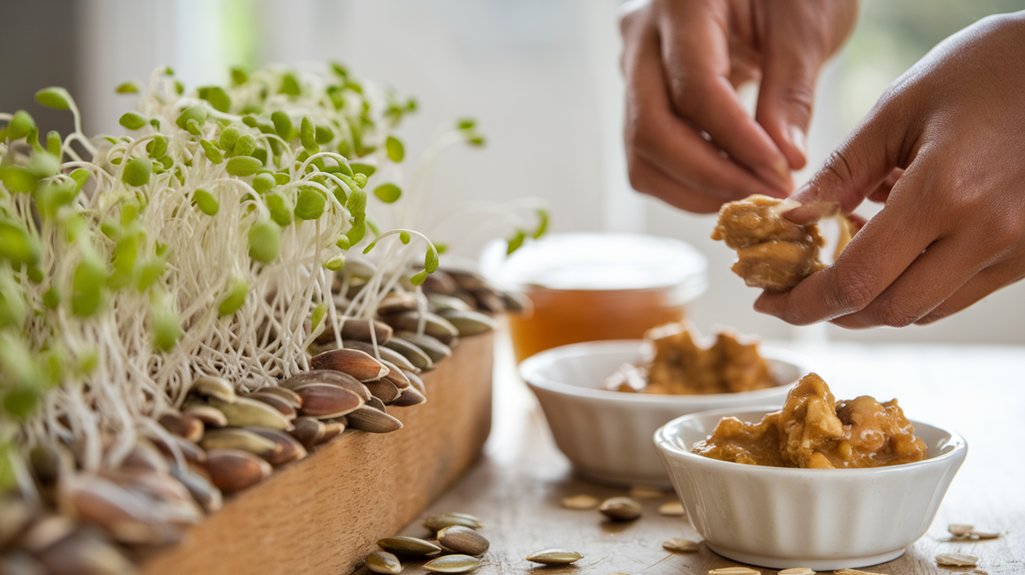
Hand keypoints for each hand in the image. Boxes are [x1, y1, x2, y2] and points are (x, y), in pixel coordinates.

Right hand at [619, 0, 857, 212]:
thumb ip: (792, 90)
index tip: (780, 171)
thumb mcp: (806, 23)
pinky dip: (690, 182)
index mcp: (681, 3)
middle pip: (651, 130)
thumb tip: (784, 160)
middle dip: (711, 176)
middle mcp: (642, 38)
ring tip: (754, 191)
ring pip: (642, 154)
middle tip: (766, 194)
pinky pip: (649, 157)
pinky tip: (734, 179)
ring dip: (697, 188)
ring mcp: (634, 71)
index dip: (737, 141)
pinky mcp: (641, 101)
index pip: (695, 90)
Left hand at [756, 12, 1024, 326]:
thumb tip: (790, 219)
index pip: (858, 281)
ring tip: (844, 261)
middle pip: (890, 310)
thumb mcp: (898, 109)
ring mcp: (1017, 249)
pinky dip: (913, 286)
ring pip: (926, 309)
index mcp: (945, 194)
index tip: (770, 302)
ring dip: (873, 300)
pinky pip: (959, 293)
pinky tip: (893, 249)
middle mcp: (988, 234)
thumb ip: (841, 172)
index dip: (805, 303)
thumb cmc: (985, 70)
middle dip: (833, 310)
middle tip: (797, 289)